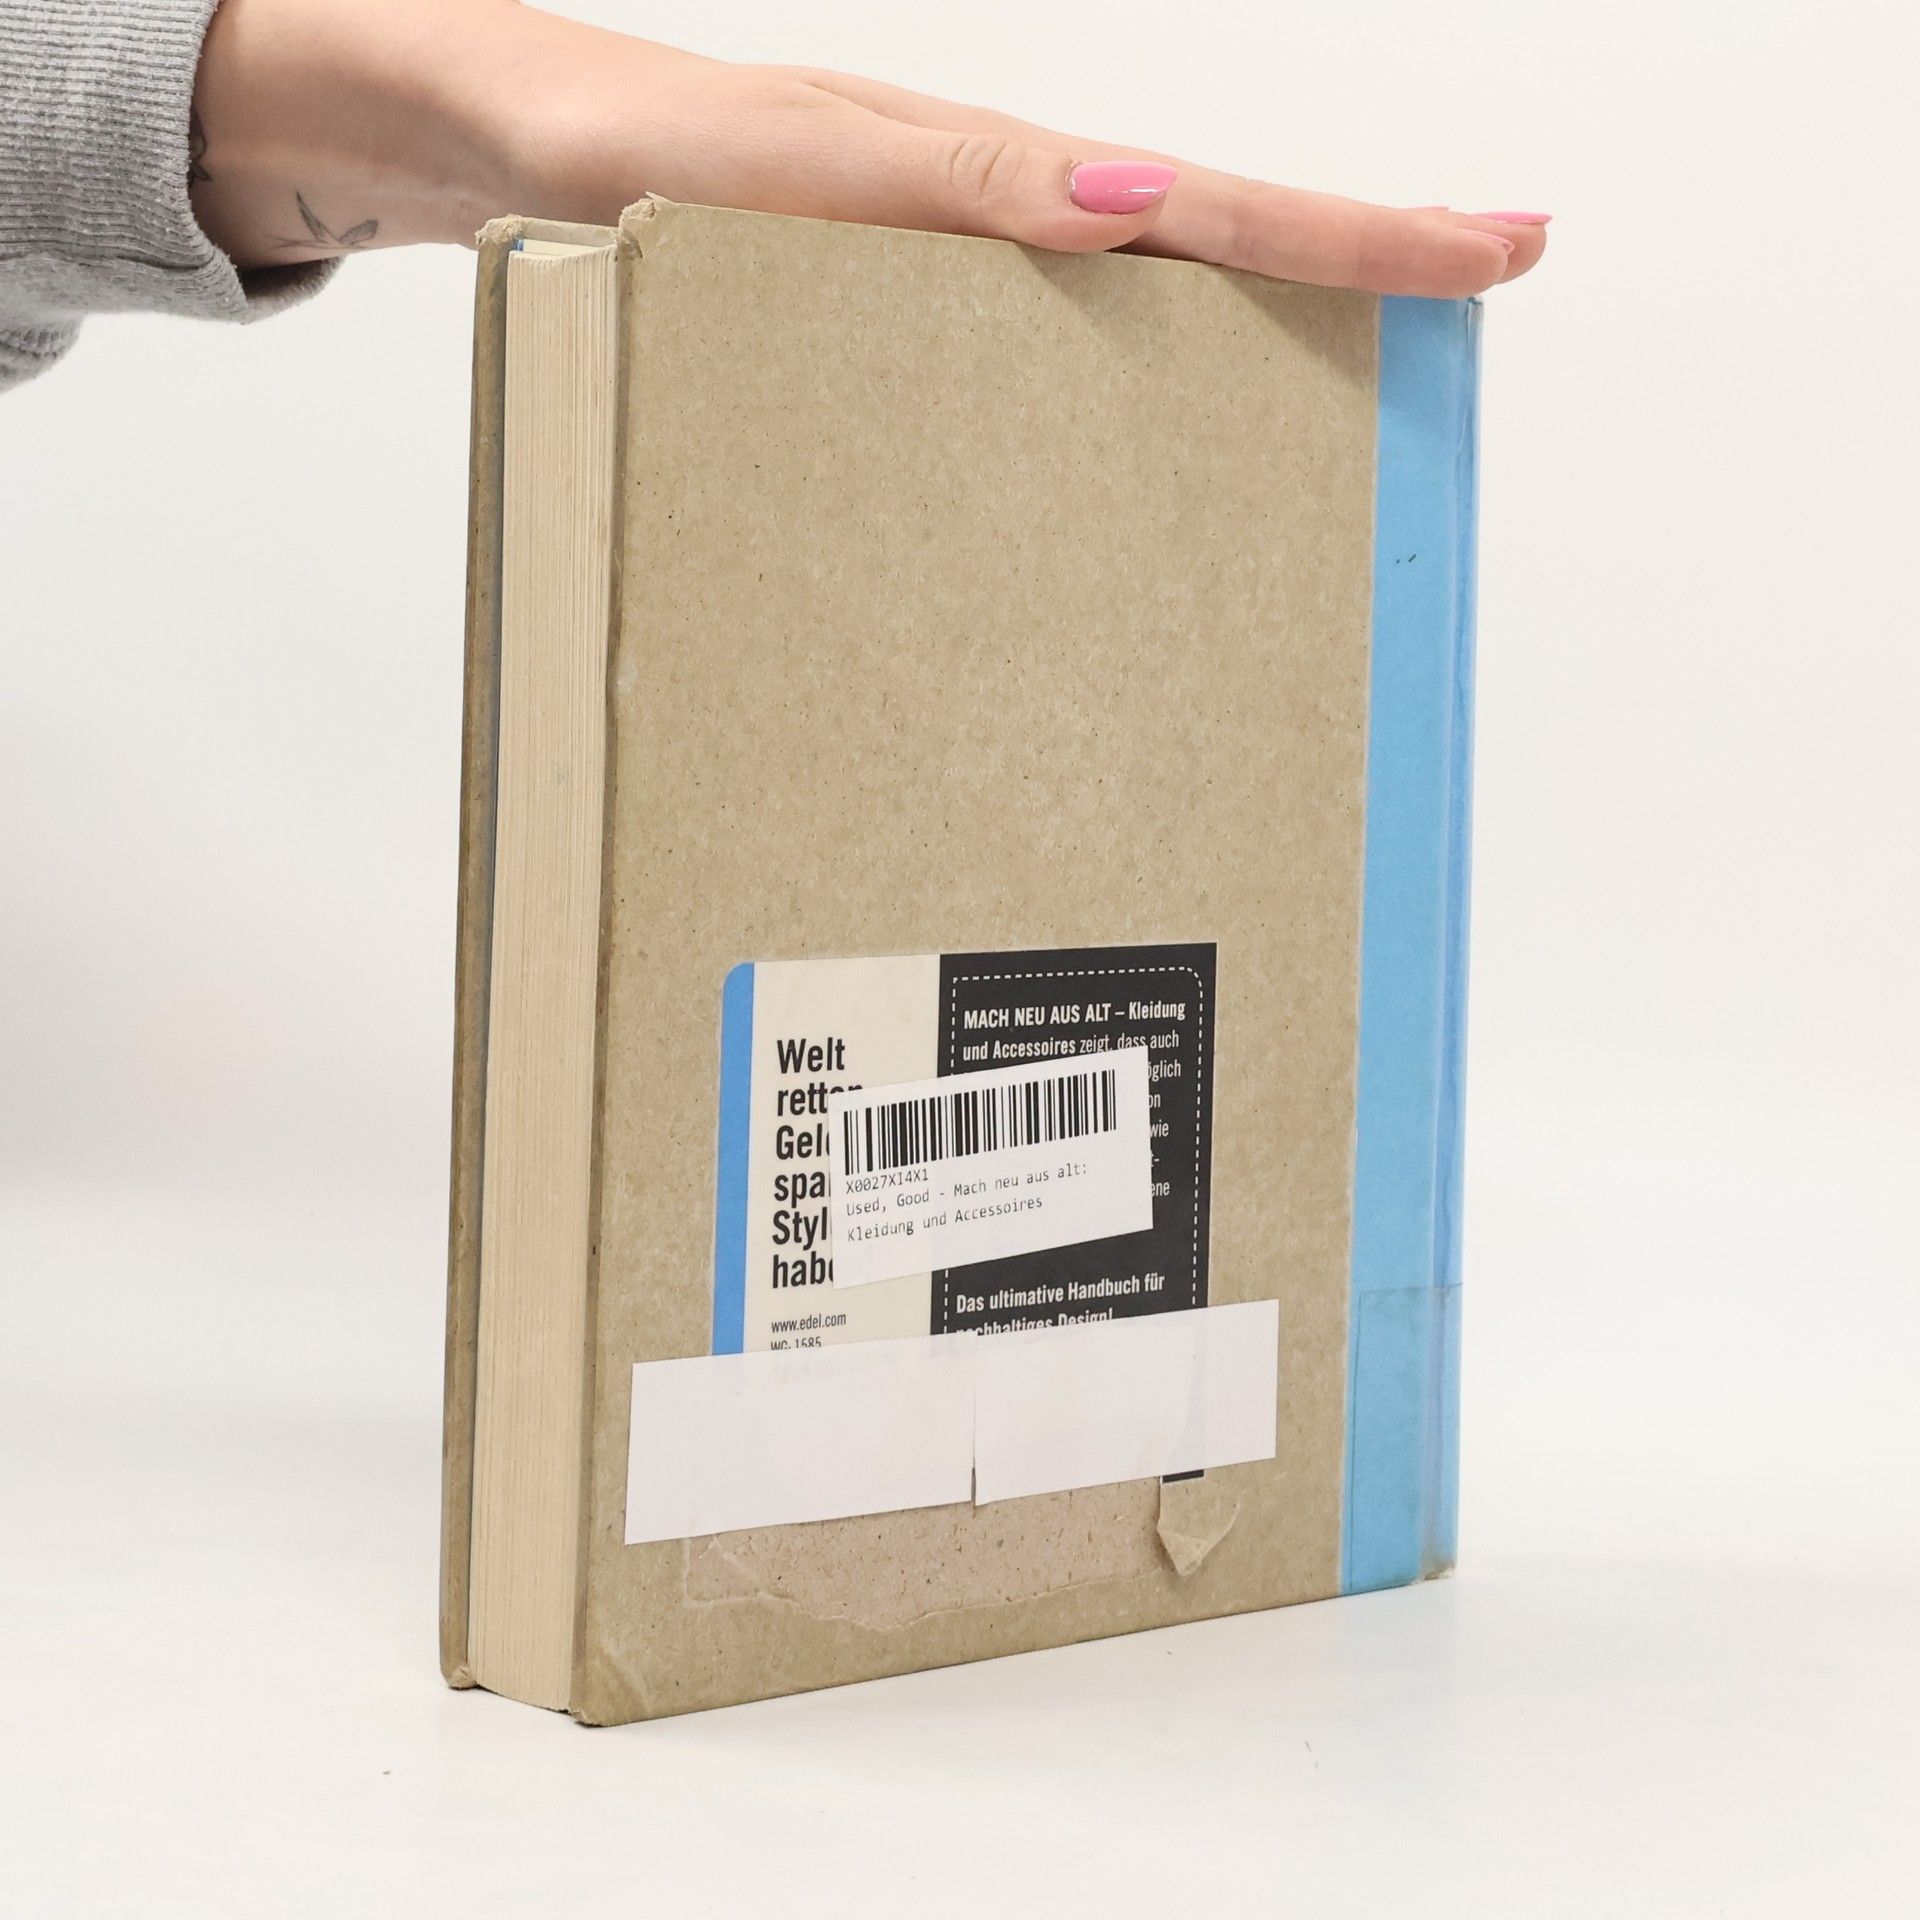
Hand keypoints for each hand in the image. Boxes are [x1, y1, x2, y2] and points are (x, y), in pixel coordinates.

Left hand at [191, 0, 1547, 294]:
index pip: (1198, 200)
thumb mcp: (742, 160)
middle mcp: (976, 218)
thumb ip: (920, 184)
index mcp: (966, 179)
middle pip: (1205, 237)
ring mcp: (942, 265)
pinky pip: (1037, 350)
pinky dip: (1124, 386)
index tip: (1493, 252)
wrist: (483, 141)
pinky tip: (1146, 456)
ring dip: (1259, 329)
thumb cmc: (591, 144)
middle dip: (1355, 266)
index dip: (1347, 235)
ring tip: (1368, 395)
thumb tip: (1124, 204)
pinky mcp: (892, 313)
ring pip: (1137, 297)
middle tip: (1494, 286)